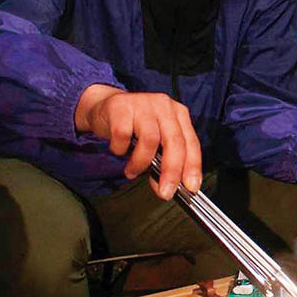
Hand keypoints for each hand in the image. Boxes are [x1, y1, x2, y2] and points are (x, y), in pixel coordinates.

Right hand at [74, 84, 201, 198]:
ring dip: (141, 162)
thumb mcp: (154, 143)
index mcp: (178, 114)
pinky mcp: (121, 107)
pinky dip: (121, 149)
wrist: (103, 107)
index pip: (191, 143)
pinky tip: (119, 151)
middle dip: (171, 171)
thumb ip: (162, 163)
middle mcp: (164, 106)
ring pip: (150, 140)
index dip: (193, 167)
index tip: (191, 187)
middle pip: (174, 141)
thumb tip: (165, 188)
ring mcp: (143, 104)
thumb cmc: (133, 126)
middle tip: (165, 191)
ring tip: (132, 171)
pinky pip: (123, 135)